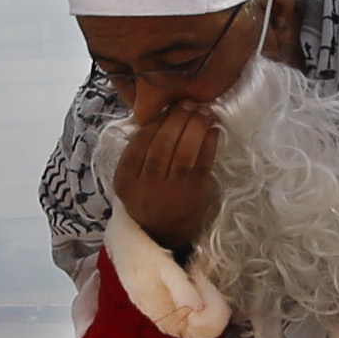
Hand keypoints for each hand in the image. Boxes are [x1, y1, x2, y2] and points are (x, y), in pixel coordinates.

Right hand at [115, 95, 225, 248]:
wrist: (163, 234)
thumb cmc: (147, 199)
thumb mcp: (131, 180)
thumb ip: (138, 153)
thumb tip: (159, 115)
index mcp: (126, 179)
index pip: (139, 143)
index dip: (156, 121)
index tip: (168, 107)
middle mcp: (146, 186)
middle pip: (162, 145)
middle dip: (177, 119)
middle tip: (188, 103)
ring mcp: (171, 192)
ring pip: (183, 153)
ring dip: (195, 127)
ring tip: (202, 112)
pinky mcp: (194, 195)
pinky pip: (202, 163)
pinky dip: (208, 143)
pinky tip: (212, 129)